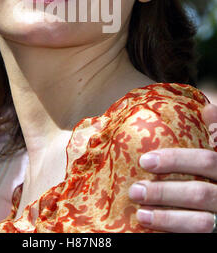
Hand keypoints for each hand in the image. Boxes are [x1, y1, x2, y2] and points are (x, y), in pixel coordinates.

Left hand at [128, 103, 216, 232]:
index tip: (145, 160)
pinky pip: (197, 235)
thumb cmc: (216, 175)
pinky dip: (173, 230)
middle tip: (136, 185)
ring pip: (201, 221)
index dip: (180, 157)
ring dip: (167, 217)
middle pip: (201, 189)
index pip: (209, 158)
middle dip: (166, 187)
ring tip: (140, 211)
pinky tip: (151, 225)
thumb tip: (206, 109)